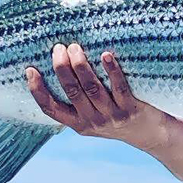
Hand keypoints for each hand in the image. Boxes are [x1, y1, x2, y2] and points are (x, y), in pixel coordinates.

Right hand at [25, 43, 166, 147]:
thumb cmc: (118, 117)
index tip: (30, 70)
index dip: (38, 91)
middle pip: (71, 93)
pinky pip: (119, 88)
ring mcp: (111, 116)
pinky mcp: (131, 110)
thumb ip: (79, 98)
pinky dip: (111, 70)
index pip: (51, 109)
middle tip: (59, 48)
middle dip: (62, 69)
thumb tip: (61, 63)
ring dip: (82, 67)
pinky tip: (106, 55)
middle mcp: (92, 121)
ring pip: (92, 89)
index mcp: (78, 123)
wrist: (152, 134)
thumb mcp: (94, 116)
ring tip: (75, 48)